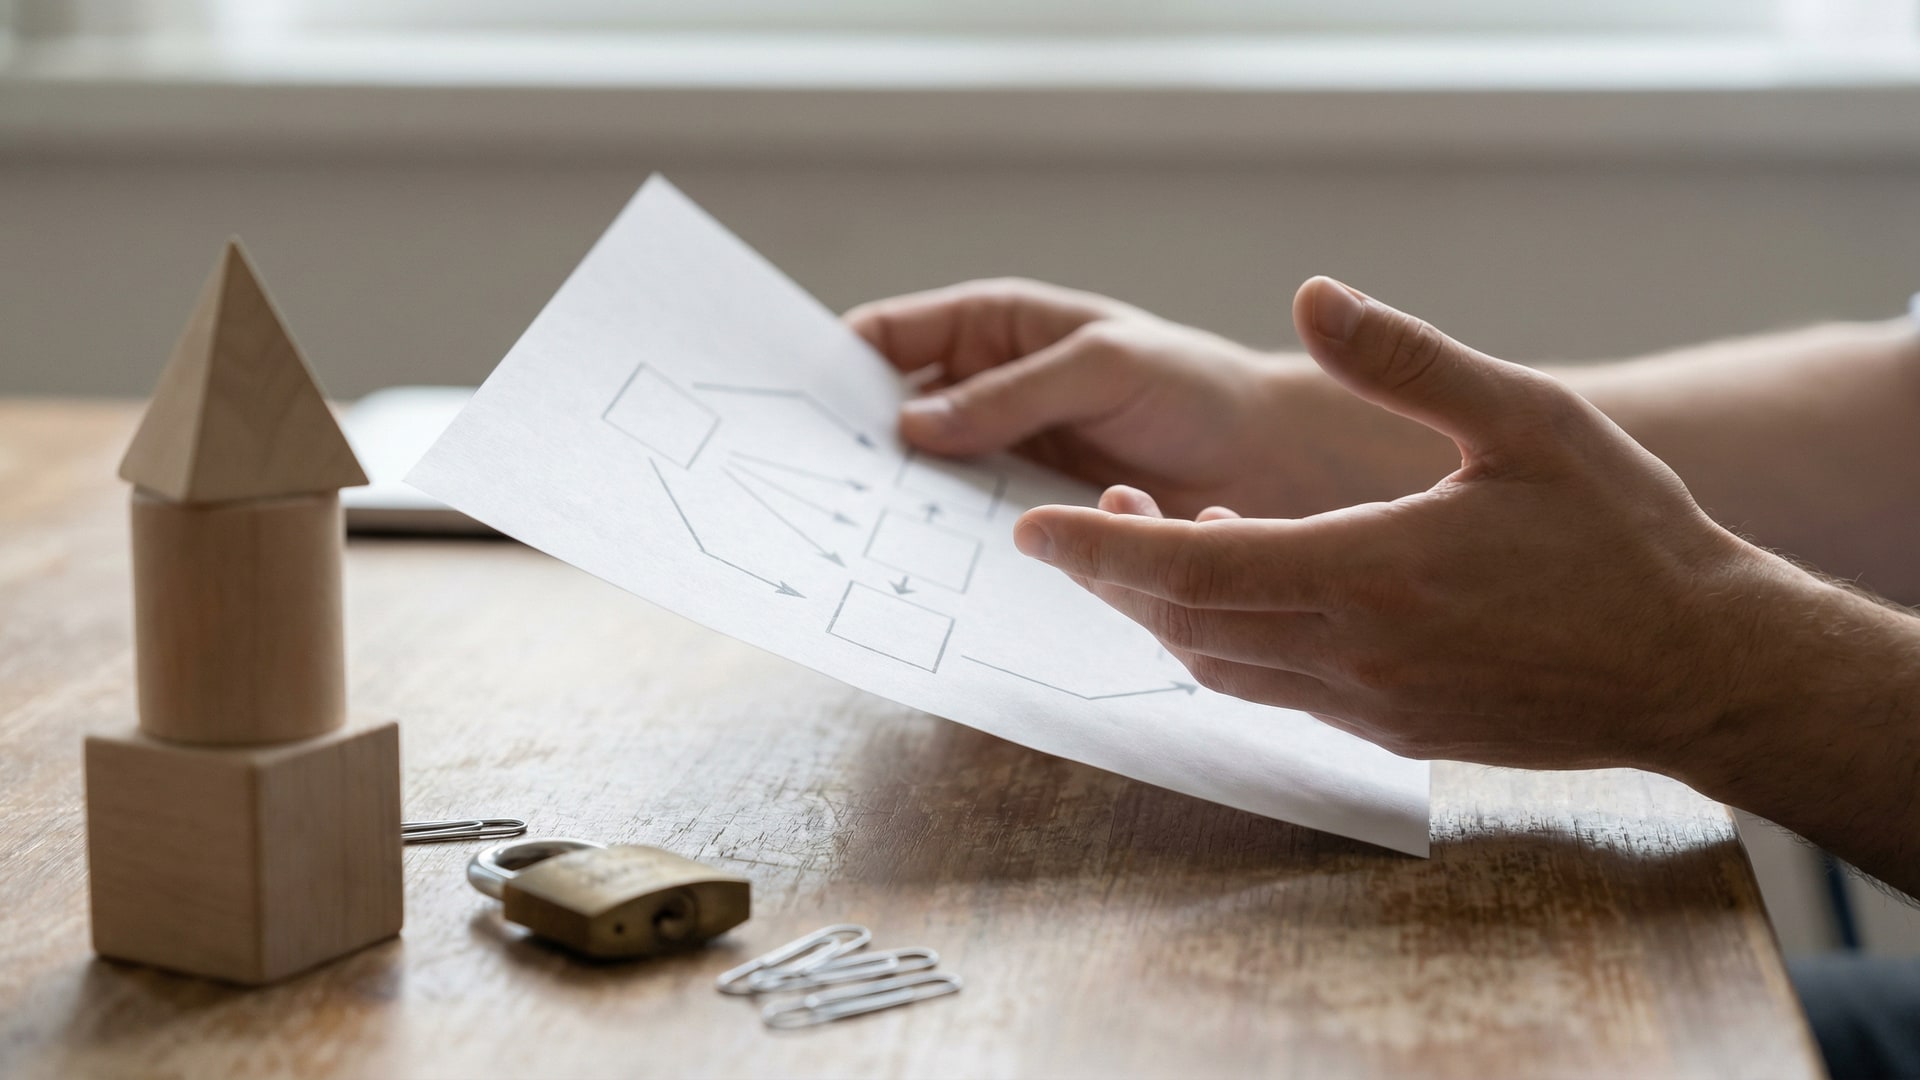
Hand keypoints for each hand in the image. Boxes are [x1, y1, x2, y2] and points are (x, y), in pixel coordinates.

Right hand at [846, 279, 1452, 518]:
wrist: (1271, 464)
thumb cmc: (1194, 389)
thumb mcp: (1102, 367)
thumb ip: (1011, 393)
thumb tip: (910, 422)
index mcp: (993, 327)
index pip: (887, 335)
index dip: (833, 363)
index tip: (787, 405)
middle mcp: (985, 391)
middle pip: (889, 414)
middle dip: (852, 444)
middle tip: (809, 486)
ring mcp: (1001, 457)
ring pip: (922, 480)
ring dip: (896, 504)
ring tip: (855, 539)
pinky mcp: (1025, 516)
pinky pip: (966, 531)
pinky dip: (944, 548)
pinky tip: (922, 573)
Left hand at [1012, 276, 1794, 769]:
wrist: (1704, 671)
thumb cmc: (1625, 540)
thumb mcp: (1526, 421)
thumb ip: (1407, 362)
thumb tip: (1314, 296)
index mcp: (1370, 576)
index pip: (1194, 569)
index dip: (1102, 549)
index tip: (1033, 528)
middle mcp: (1353, 655)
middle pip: (1187, 625)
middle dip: (1116, 576)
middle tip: (1077, 522)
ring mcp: (1370, 704)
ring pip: (1223, 667)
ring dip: (1168, 610)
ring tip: (1154, 535)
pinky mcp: (1393, 728)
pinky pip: (1275, 691)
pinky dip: (1228, 642)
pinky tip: (1244, 585)